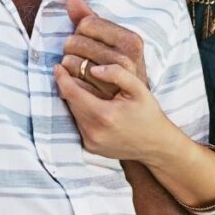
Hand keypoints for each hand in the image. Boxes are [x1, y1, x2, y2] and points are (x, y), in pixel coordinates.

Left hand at [56, 0, 171, 161]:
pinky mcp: (91, 147)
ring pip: (73, 114)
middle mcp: (94, 131)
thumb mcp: (139, 89)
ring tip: (82, 88)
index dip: (62, 78)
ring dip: (74, 101)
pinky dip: (81, 114)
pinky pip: (79, 125)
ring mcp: (91, 142)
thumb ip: (117, 74)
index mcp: (104, 115)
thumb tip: (93, 69)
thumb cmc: (149, 114)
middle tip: (69, 73)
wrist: (157, 145)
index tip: (57, 66)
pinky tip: (92, 106)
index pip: (72, 93)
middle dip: (68, 87)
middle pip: (70, 103)